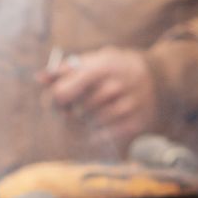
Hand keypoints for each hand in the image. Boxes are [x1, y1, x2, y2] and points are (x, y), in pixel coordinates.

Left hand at [38, 46, 158, 150]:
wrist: (157, 76)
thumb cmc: (116, 68)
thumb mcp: (94, 60)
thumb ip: (65, 69)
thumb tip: (39, 78)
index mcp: (101, 67)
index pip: (62, 93)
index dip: (53, 100)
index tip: (56, 101)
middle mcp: (115, 87)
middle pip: (75, 112)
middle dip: (70, 111)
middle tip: (74, 106)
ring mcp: (127, 107)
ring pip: (89, 124)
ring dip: (85, 121)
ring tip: (92, 111)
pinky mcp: (135, 124)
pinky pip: (103, 136)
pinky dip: (96, 133)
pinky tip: (101, 122)